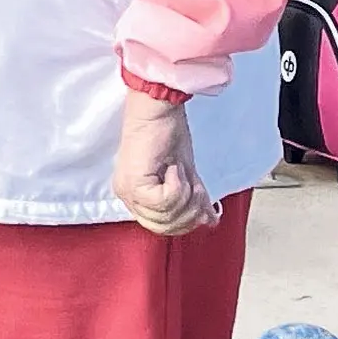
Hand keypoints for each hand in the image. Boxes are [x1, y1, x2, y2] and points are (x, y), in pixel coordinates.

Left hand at [113, 92, 218, 237]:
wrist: (159, 110)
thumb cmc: (169, 134)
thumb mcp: (186, 174)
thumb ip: (195, 199)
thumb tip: (210, 220)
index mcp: (137, 197)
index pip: (162, 228)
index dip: (186, 222)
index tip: (203, 206)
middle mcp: (128, 197)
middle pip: (164, 228)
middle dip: (189, 212)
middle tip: (196, 188)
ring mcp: (128, 192)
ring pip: (165, 218)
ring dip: (185, 197)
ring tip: (184, 173)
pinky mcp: (134, 184)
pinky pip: (163, 202)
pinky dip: (177, 187)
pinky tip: (174, 168)